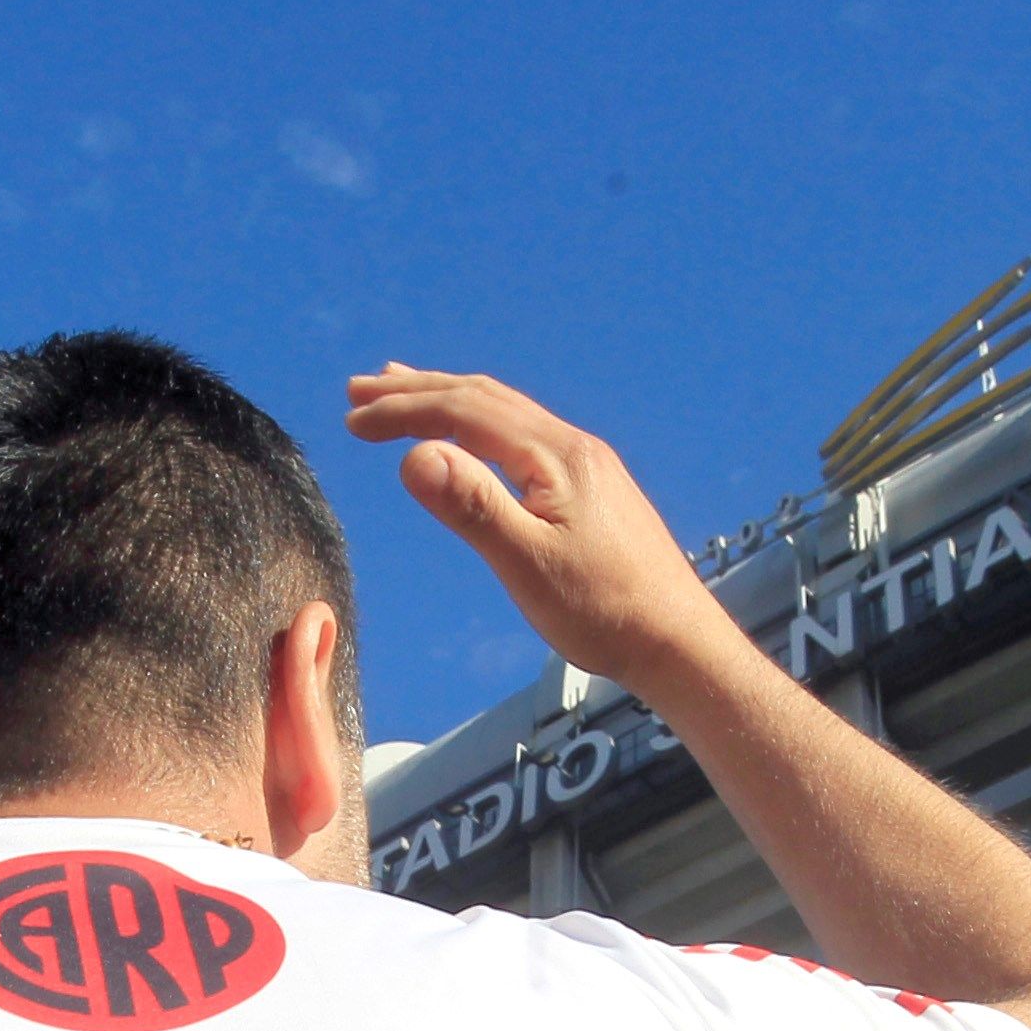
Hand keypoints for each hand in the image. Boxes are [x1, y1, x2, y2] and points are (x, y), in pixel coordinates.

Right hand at [345, 366, 744, 698]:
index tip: (352, 417)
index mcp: (555, 456)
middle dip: (418, 391)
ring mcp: (585, 466)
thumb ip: (472, 507)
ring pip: (504, 413)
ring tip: (405, 392)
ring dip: (449, 400)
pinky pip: (521, 435)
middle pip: (483, 399)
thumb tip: (416, 456)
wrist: (678, 642)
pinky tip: (472, 441)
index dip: (404, 410)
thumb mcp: (529, 565)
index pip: (464, 412)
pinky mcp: (591, 489)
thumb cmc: (606, 612)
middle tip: (360, 389)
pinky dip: (479, 425)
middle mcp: (572, 447)